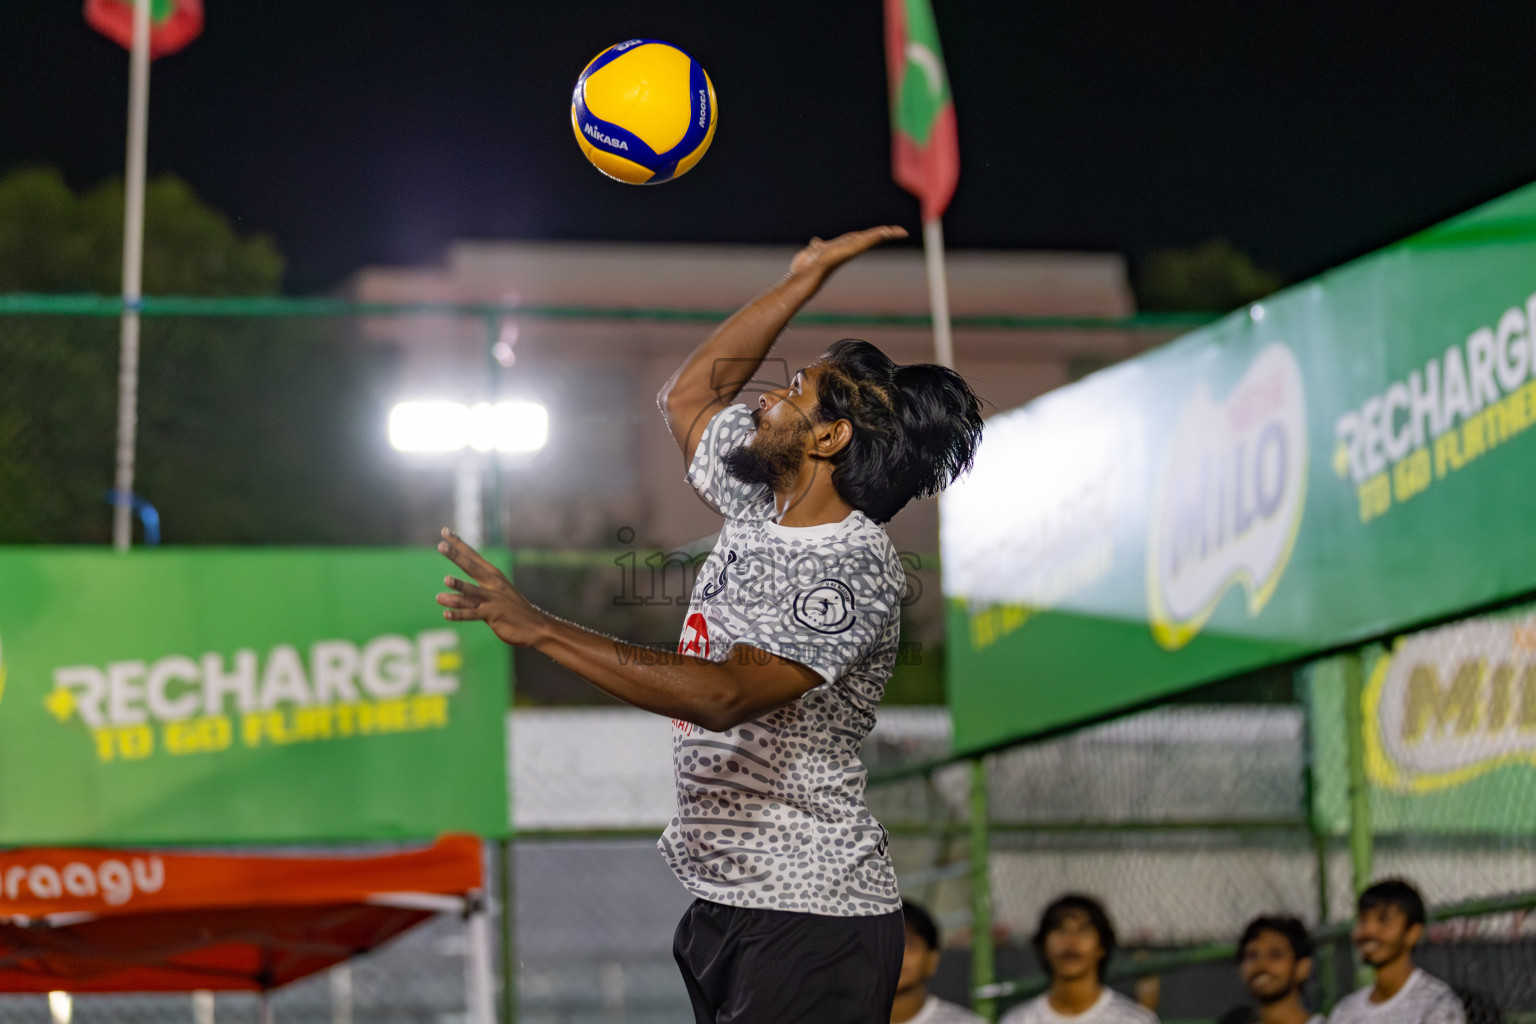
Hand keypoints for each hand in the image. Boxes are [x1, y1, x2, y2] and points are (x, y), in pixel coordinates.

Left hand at [435, 528, 546, 646]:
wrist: (535, 626)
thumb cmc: (511, 610)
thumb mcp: (491, 597)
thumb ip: (464, 596)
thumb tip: (439, 597)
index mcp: (493, 575)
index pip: (472, 556)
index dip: (458, 544)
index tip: (444, 531)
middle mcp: (493, 584)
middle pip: (471, 567)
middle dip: (456, 556)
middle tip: (441, 546)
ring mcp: (493, 599)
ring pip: (473, 591)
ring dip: (460, 585)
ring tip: (446, 579)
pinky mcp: (493, 615)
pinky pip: (473, 614)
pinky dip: (459, 614)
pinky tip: (446, 614)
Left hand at [788, 225, 907, 279]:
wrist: (801, 279)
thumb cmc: (806, 269)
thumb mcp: (813, 251)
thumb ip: (817, 246)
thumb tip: (816, 241)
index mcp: (842, 247)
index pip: (862, 238)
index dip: (875, 234)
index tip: (888, 230)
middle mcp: (847, 250)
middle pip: (869, 238)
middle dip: (886, 234)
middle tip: (902, 232)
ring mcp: (847, 252)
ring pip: (869, 240)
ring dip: (884, 234)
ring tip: (899, 232)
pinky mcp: (845, 253)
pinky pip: (861, 243)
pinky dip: (873, 238)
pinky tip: (884, 233)